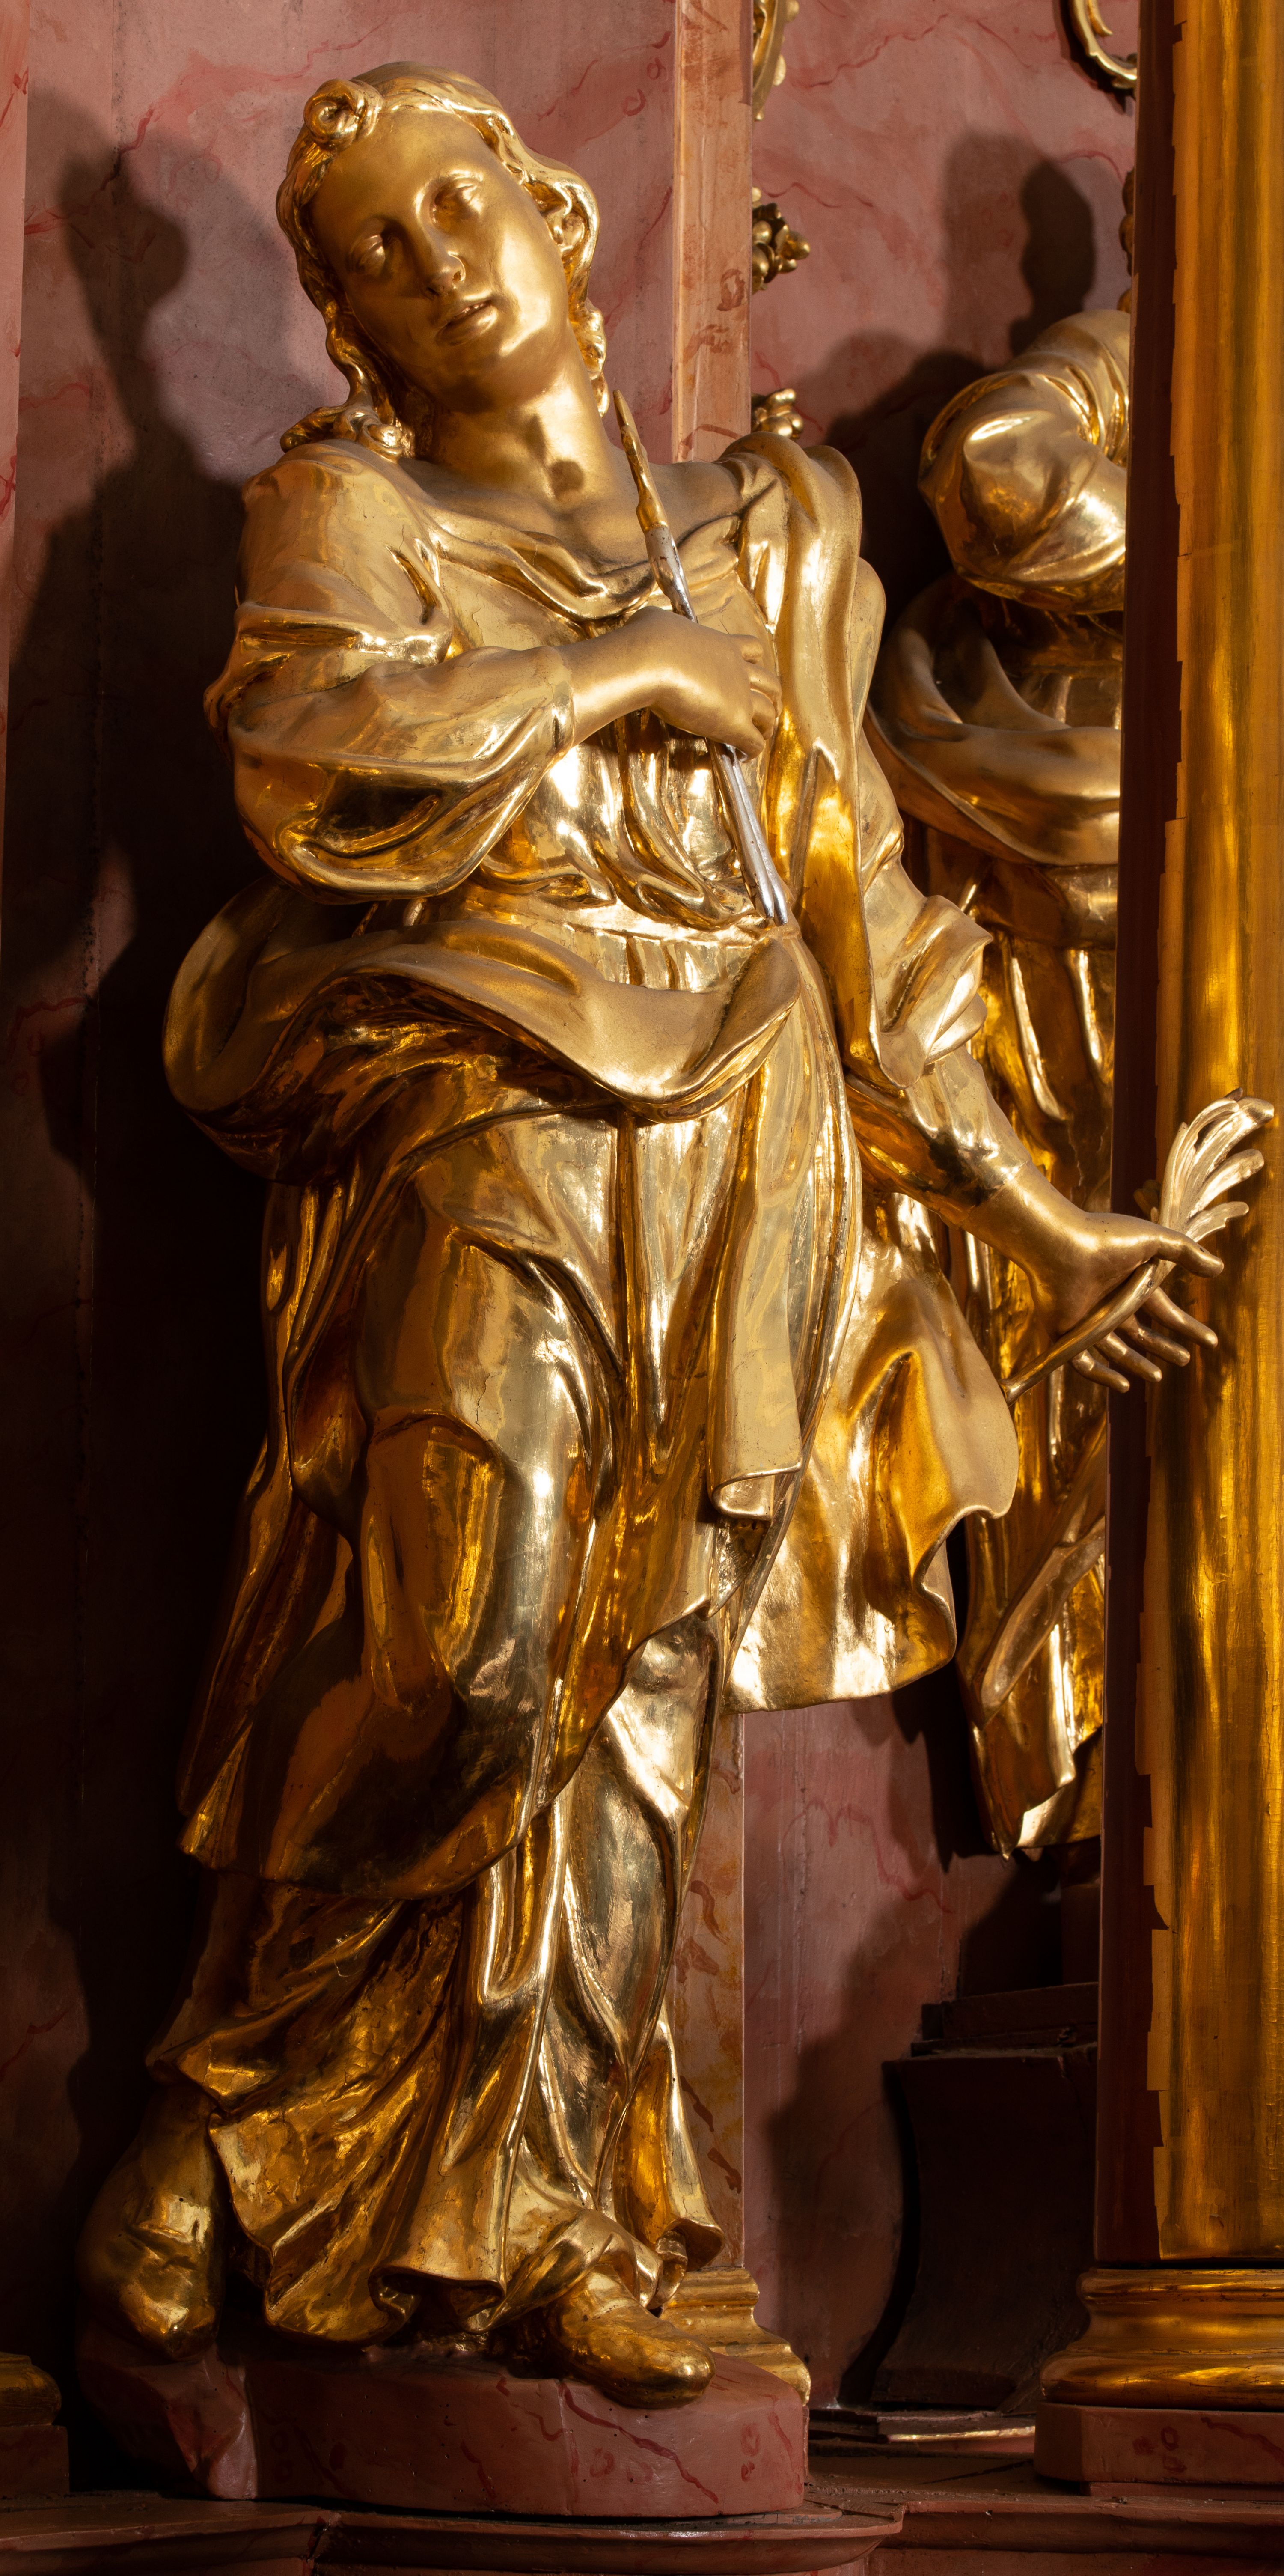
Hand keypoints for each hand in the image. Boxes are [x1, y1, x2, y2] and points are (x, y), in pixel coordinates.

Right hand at [640, 615, 780, 754]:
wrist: (651, 661)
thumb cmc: (650, 640)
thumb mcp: (660, 621)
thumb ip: (665, 624)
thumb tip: (653, 623)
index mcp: (724, 645)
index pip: (752, 650)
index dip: (755, 663)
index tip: (750, 673)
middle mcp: (738, 670)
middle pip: (770, 682)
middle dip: (772, 696)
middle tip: (768, 707)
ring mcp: (740, 697)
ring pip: (768, 713)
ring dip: (767, 725)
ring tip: (762, 735)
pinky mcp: (734, 722)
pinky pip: (754, 741)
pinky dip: (754, 750)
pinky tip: (745, 756)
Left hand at [1031, 1204, 1221, 1389]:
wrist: (1060, 1245)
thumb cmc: (1105, 1238)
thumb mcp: (1154, 1241)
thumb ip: (1186, 1252)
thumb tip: (1219, 1269)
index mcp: (1129, 1283)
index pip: (1163, 1310)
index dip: (1186, 1326)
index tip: (1210, 1341)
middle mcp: (1109, 1302)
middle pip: (1141, 1332)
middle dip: (1164, 1347)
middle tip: (1185, 1359)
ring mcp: (1086, 1319)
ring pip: (1116, 1350)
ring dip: (1137, 1364)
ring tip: (1159, 1377)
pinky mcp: (1065, 1332)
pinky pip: (1085, 1362)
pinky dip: (1103, 1375)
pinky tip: (1123, 1385)